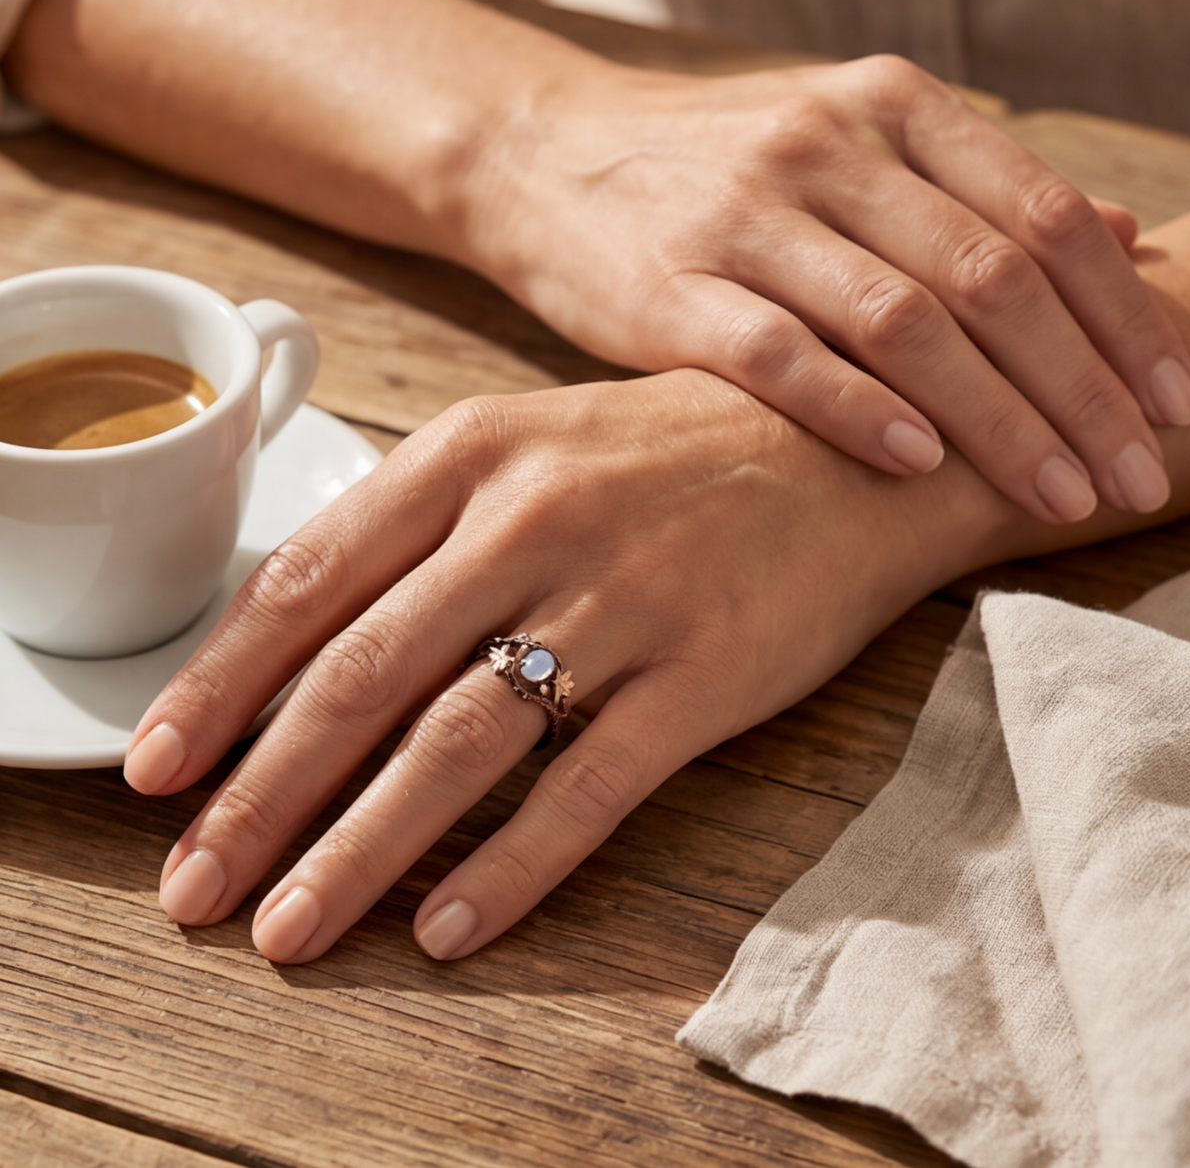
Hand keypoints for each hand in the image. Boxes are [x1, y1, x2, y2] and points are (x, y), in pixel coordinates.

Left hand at [123, 370, 989, 963]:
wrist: (854, 442)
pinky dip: (514, 868)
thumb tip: (302, 639)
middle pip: (363, 676)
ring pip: (459, 742)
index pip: (310, 578)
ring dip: (360, 849)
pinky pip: (589, 787)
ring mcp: (623, 596)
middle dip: (262, 794)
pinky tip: (450, 929)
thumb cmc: (674, 448)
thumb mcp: (534, 440)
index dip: (221, 683)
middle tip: (193, 886)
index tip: (155, 768)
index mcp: (473, 452)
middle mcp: (533, 518)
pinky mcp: (706, 671)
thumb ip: (422, 526)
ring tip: (291, 929)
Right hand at [466, 52, 1189, 522]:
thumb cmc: (714, 163)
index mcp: (890, 104)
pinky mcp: (670, 284)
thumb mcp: (849, 139)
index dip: (1120, 316)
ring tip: (1058, 493)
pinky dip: (860, 410)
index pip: (1040, 215)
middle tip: (1132, 477)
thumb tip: (1122, 237)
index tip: (1176, 401)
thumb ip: (976, 188)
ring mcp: (744, 212)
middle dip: (1082, 389)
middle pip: (989, 277)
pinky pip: (781, 353)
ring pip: (901, 321)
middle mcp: (826, 145)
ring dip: (997, 418)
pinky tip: (921, 465)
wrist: (544, 154)